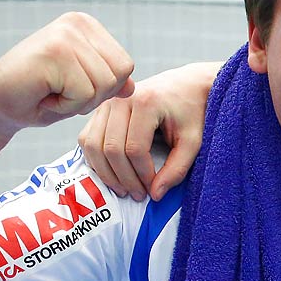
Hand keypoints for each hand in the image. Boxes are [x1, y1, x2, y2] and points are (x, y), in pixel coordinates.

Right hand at [0, 13, 134, 149]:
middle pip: (119, 75)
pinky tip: (42, 95)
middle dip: (93, 95)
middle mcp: (77, 23)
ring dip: (78, 102)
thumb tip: (132, 87)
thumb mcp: (83, 88)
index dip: (103, 88)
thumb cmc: (38, 97)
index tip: (70, 84)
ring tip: (50, 91)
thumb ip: (108, 82)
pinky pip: (84, 94)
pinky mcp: (54, 52)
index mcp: (87, 26)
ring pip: (103, 86)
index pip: (126, 66)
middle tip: (59, 90)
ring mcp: (65, 35)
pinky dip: (64, 106)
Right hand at [77, 61, 215, 200]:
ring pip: (93, 145)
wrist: (186, 85)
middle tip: (138, 195)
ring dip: (107, 173)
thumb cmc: (192, 112)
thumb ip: (178, 168)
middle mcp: (120, 100)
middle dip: (124, 178)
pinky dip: (96, 160)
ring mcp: (106, 104)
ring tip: (125, 189)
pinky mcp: (99, 110)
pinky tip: (113, 174)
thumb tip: (154, 195)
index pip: (134, 149)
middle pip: (111, 149)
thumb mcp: (193, 141)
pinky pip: (87, 139)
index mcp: (145, 102)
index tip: (153, 189)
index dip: (142, 175)